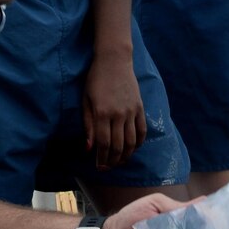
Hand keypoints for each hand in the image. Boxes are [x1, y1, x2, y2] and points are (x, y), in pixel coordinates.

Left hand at [82, 52, 147, 169]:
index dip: (102, 158)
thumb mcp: (86, 101)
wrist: (114, 60)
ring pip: (132, 141)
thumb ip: (88, 125)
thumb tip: (88, 148)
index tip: (99, 167)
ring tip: (120, 161)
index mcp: (102, 113)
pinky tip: (133, 148)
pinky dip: (138, 143)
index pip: (103, 143)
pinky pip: (142, 130)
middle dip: (113, 161)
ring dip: (126, 155)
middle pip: (118, 146)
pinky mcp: (140, 108)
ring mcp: (131, 111)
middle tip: (108, 168)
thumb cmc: (95, 79)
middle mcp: (118, 114)